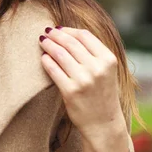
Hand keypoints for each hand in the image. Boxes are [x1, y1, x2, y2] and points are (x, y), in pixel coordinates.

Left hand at [38, 26, 126, 143]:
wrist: (103, 123)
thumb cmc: (102, 93)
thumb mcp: (106, 70)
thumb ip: (93, 53)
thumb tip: (68, 33)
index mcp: (108, 59)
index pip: (84, 36)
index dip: (69, 30)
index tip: (59, 28)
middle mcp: (97, 68)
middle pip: (70, 43)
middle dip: (56, 35)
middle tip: (46, 32)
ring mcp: (83, 80)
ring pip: (60, 54)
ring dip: (48, 45)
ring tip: (42, 41)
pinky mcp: (70, 91)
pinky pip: (53, 70)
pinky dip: (46, 61)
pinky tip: (43, 58)